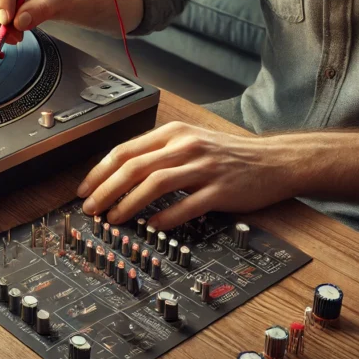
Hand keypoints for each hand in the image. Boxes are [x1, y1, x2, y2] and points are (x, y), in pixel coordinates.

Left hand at [76, 122, 299, 229]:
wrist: (275, 160)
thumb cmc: (227, 154)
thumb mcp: (189, 141)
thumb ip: (157, 153)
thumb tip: (118, 176)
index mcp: (173, 133)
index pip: (124, 150)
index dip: (99, 172)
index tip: (84, 190)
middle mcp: (185, 146)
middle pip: (134, 167)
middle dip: (106, 190)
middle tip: (91, 208)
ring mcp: (204, 167)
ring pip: (155, 183)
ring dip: (129, 203)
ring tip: (114, 219)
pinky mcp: (221, 189)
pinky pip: (187, 205)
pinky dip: (165, 217)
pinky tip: (151, 226)